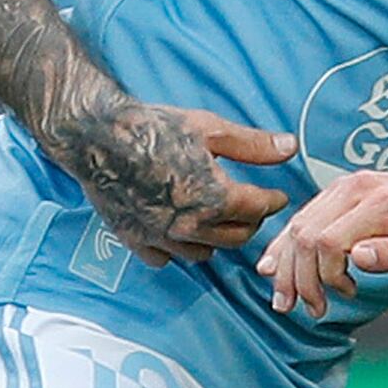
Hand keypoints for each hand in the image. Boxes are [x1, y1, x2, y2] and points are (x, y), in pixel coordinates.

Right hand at [50, 100, 296, 264]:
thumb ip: (253, 145)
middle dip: (250, 222)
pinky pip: (166, 259)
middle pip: (237, 237)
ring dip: (216, 239)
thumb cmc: (153, 128)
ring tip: (217, 220)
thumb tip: (290, 146)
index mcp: (215, 199)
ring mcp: (162, 239)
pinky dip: (177, 249)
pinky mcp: (137, 241)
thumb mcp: (210, 128)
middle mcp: (191, 227)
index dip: (273, 200)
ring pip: (205, 253)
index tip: (277, 196)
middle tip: (252, 207)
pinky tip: (179, 231)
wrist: (97, 137)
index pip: (260, 210)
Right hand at [262, 160, 387, 313]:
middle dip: (298, 278)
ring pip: (298, 225)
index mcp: (379, 203)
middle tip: (307, 309)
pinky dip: (286, 244)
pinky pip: (303, 217)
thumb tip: (356, 259)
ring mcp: (344, 188)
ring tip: (284, 299)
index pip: (328, 241)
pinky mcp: (340, 192)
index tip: (345, 295)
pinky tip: (273, 265)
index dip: (326, 276)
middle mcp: (354, 189)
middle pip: (305, 234)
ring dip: (286, 266)